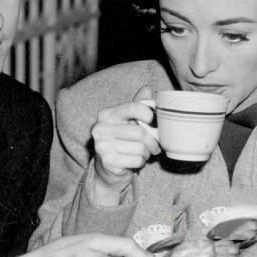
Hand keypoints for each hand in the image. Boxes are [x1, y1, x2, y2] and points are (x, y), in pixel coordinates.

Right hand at [90, 86, 160, 204]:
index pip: (133, 107)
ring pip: (140, 148)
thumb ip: (137, 106)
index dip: (148, 113)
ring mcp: (102, 145)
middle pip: (140, 132)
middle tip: (154, 146)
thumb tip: (148, 89)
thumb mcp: (128, 122)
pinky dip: (141, 162)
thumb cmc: (122, 141)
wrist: (107, 167)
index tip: (153, 120)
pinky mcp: (107, 161)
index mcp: (106, 115)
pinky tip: (135, 160)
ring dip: (147, 153)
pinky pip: (136, 160)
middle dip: (152, 141)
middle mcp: (101, 128)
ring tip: (143, 153)